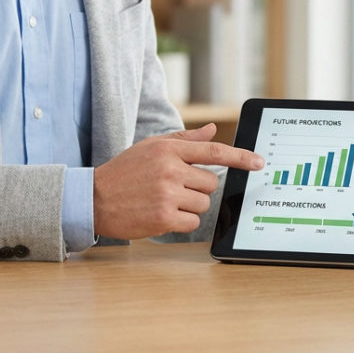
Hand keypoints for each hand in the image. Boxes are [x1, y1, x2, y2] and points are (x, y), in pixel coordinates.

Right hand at [93, 124, 264, 239]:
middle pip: (211, 182)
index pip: (214, 152)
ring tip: (164, 200)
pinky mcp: (163, 218)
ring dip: (190, 205)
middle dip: (199, 187)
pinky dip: (182, 221)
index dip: (241, 157)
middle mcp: (170, 170)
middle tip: (174, 187)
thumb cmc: (125, 171)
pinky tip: (162, 214)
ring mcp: (167, 195)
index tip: (259, 163)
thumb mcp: (151, 148)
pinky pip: (192, 222)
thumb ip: (184, 140)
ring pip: (203, 203)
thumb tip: (212, 131)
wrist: (94, 198)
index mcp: (169, 150)